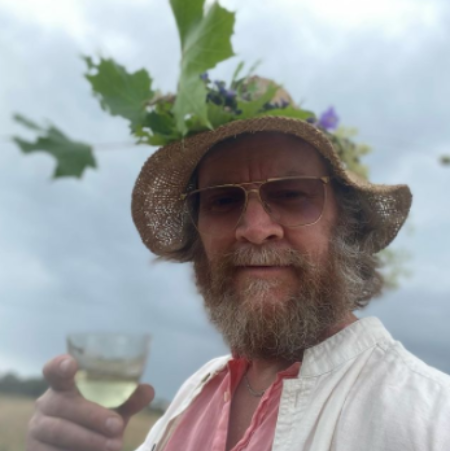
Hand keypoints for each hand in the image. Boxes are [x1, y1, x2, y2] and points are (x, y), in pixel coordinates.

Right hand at [26, 354, 154, 450]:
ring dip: (89, 440)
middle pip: (65, 405)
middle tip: (118, 426)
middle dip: (93, 416)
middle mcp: (46, 404)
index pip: (54, 370)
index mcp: (63, 386)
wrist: (79, 450)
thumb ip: (129, 399)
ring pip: (60, 432)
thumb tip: (148, 390)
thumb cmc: (97, 421)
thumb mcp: (114, 410)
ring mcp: (36, 429)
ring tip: (115, 446)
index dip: (59, 365)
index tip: (70, 364)